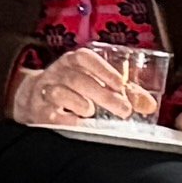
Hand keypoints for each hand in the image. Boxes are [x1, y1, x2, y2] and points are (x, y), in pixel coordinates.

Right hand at [9, 43, 165, 129]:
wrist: (33, 97)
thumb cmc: (73, 89)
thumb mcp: (94, 81)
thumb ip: (122, 92)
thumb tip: (148, 105)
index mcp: (72, 62)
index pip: (84, 58)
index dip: (103, 69)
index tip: (121, 83)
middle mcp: (57, 73)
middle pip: (77, 79)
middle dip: (103, 94)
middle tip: (124, 109)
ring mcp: (46, 92)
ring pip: (60, 93)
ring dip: (80, 103)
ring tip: (93, 113)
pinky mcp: (40, 111)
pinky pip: (50, 114)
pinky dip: (67, 120)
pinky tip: (79, 124)